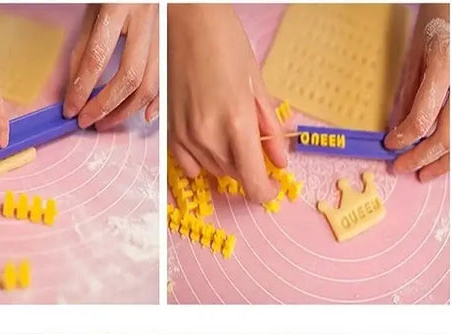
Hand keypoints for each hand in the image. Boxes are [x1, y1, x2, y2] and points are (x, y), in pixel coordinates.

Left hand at [63, 3, 158, 130]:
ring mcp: (163, 33)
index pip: (97, 57)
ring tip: (106, 122)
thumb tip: (75, 88)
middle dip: (106, 106)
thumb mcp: (94, 9)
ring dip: (127, 110)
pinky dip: (156, 102)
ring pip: (150, 84)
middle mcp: (146, 20)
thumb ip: (83, 46)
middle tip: (88, 121)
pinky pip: (166, 79)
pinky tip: (143, 116)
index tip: (71, 110)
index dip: (82, 89)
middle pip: (129, 77)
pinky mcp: (171, 43)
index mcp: (119, 5)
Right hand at [168, 4, 285, 202]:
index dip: (264, 192)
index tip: (269, 188)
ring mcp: (186, 138)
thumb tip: (280, 160)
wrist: (185, 22)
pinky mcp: (170, 134)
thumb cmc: (224, 42)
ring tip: (230, 132)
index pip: (252, 182)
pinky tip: (209, 141)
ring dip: (227, 162)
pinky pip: (190, 166)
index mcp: (236, 123)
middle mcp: (208, 137)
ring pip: (214, 171)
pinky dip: (203, 161)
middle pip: (235, 175)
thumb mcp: (257, 84)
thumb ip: (270, 128)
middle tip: (254, 144)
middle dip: (248, 167)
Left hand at [385, 4, 449, 181]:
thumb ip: (411, 92)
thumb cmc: (439, 25)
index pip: (423, 118)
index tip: (390, 145)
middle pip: (448, 135)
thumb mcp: (417, 55)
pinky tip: (445, 159)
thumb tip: (399, 129)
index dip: (405, 137)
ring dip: (445, 162)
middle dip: (423, 157)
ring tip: (425, 174)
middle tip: (402, 168)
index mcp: (444, 66)